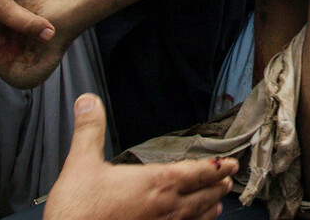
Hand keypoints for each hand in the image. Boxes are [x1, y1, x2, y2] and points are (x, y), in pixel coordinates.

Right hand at [44, 94, 236, 219]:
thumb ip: (90, 130)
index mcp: (156, 184)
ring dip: (209, 207)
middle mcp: (166, 208)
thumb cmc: (77, 211)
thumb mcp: (81, 164)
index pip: (197, 172)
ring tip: (218, 203)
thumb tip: (88, 101)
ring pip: (196, 217)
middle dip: (217, 185)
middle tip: (229, 179)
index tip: (232, 163)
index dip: (217, 167)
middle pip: (203, 195)